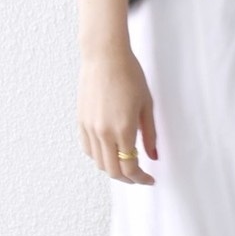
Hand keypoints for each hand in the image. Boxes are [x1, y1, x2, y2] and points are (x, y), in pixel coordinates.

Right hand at [77, 45, 157, 184]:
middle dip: (128, 179)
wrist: (105, 56)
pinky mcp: (80, 121)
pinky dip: (99, 157)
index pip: (130, 168)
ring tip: (126, 164)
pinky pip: (88, 149)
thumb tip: (153, 156)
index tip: (149, 179)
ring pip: (99, 163)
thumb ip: (150, 134)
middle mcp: (103, 132)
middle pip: (113, 171)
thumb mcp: (147, 105)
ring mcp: (89, 128)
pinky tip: (109, 151)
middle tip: (139, 177)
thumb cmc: (130, 75)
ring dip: (113, 169)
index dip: (141, 178)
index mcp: (123, 130)